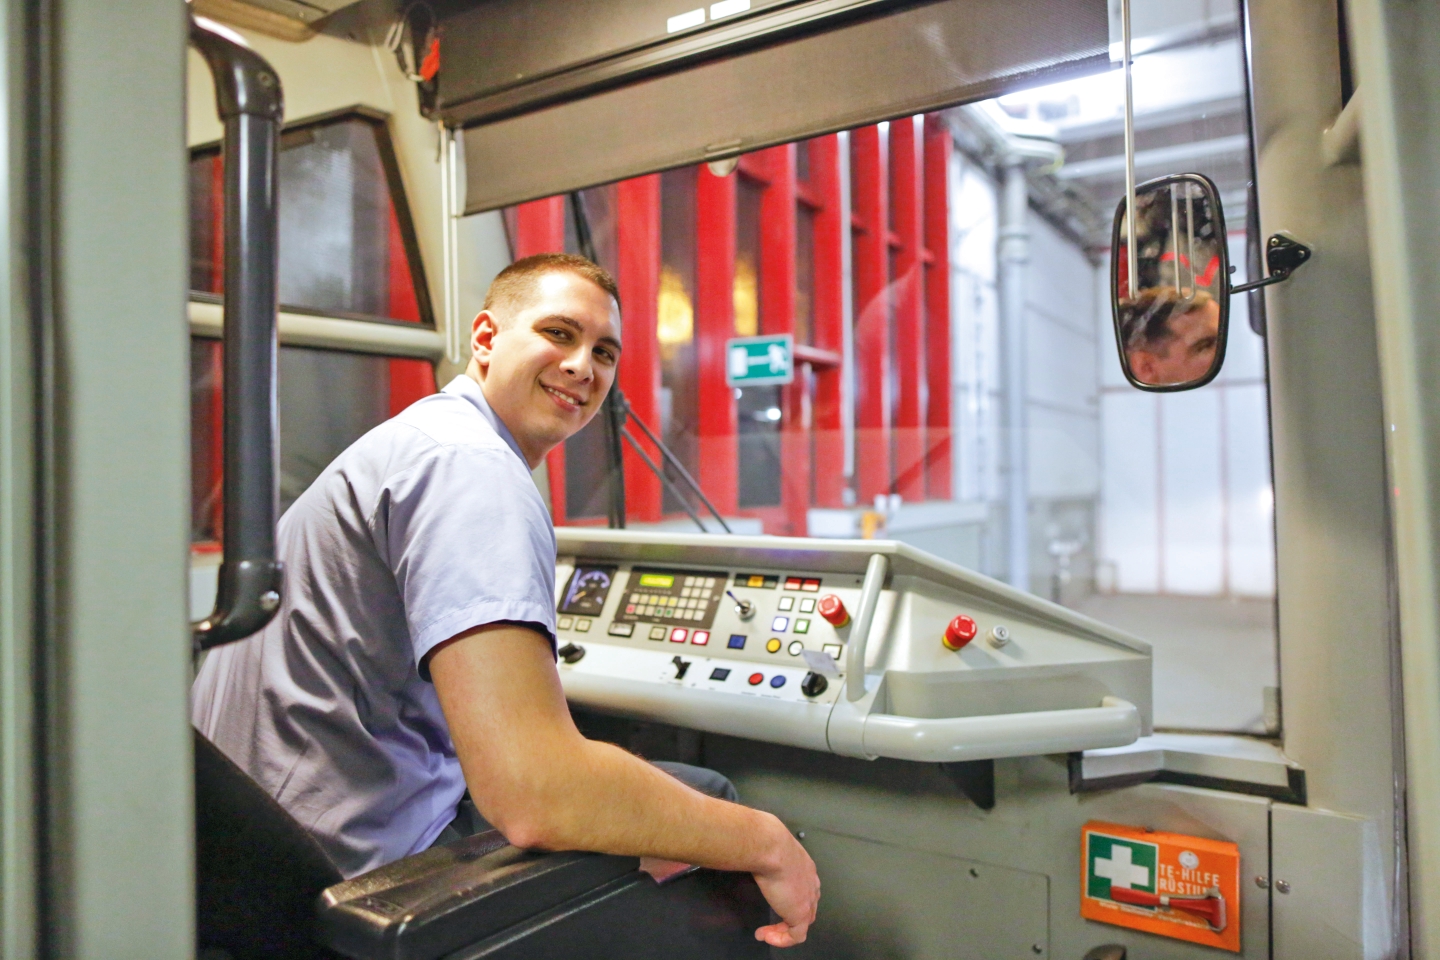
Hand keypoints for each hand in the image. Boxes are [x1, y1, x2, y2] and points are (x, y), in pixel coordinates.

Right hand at [751, 819, 819, 946]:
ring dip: (782, 930)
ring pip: (801, 924)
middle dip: (789, 917)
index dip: (792, 899)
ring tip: (766, 934)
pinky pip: (795, 936)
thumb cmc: (767, 843)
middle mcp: (811, 885)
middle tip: (772, 923)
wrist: (770, 847)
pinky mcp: (800, 915)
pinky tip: (765, 936)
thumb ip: (768, 855)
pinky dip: (780, 939)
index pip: (806, 890)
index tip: (774, 902)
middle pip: (807, 909)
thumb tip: (754, 852)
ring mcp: (808, 901)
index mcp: (806, 868)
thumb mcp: (771, 848)